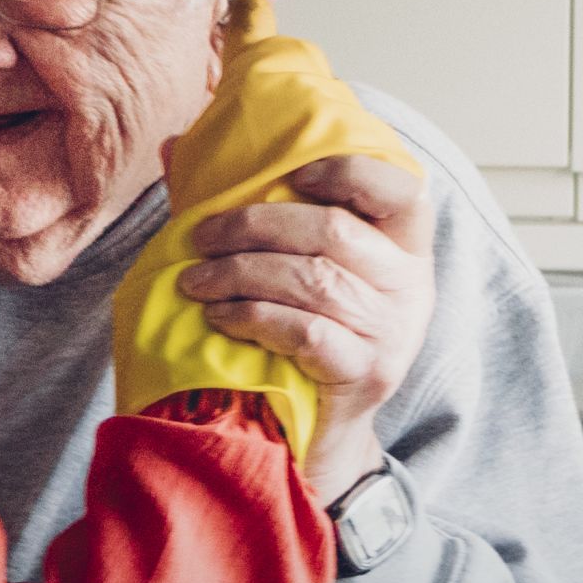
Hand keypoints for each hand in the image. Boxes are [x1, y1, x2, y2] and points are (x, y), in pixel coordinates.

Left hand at [178, 150, 436, 500]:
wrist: (319, 437)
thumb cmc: (300, 338)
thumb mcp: (290, 271)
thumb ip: (243, 208)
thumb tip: (172, 145)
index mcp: (403, 247)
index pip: (401, 188)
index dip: (348, 171)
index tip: (291, 174)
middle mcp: (410, 285)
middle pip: (335, 230)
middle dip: (255, 226)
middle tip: (201, 237)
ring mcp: (393, 332)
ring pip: (314, 280)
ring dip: (241, 273)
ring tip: (195, 280)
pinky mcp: (367, 374)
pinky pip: (306, 331)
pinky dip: (254, 316)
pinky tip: (219, 315)